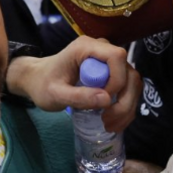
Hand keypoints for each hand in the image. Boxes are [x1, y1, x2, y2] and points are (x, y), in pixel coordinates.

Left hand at [5, 35, 140, 131]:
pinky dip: (126, 106)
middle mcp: (103, 50)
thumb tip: (107, 100)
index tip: (103, 101)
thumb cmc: (43, 84)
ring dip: (127, 106)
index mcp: (87, 47)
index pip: (116, 57)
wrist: (39, 80)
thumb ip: (78, 96)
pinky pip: (128, 88)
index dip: (116, 80)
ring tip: (110, 125)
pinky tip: (114, 121)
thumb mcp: (54, 94)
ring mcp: (110, 62)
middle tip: (108, 121)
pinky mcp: (113, 73)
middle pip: (129, 73)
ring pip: (133, 83)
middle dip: (124, 100)